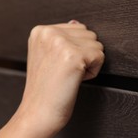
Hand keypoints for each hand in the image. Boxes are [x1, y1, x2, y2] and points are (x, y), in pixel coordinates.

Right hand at [15, 20, 104, 135]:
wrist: (38, 114)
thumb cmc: (44, 90)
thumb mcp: (45, 56)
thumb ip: (61, 38)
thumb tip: (77, 23)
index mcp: (40, 30)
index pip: (77, 29)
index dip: (73, 51)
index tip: (57, 67)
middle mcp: (49, 32)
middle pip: (89, 34)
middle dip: (83, 55)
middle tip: (63, 73)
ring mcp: (60, 42)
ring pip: (96, 45)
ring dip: (88, 63)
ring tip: (68, 76)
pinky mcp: (74, 55)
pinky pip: (100, 57)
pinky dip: (92, 72)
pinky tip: (74, 80)